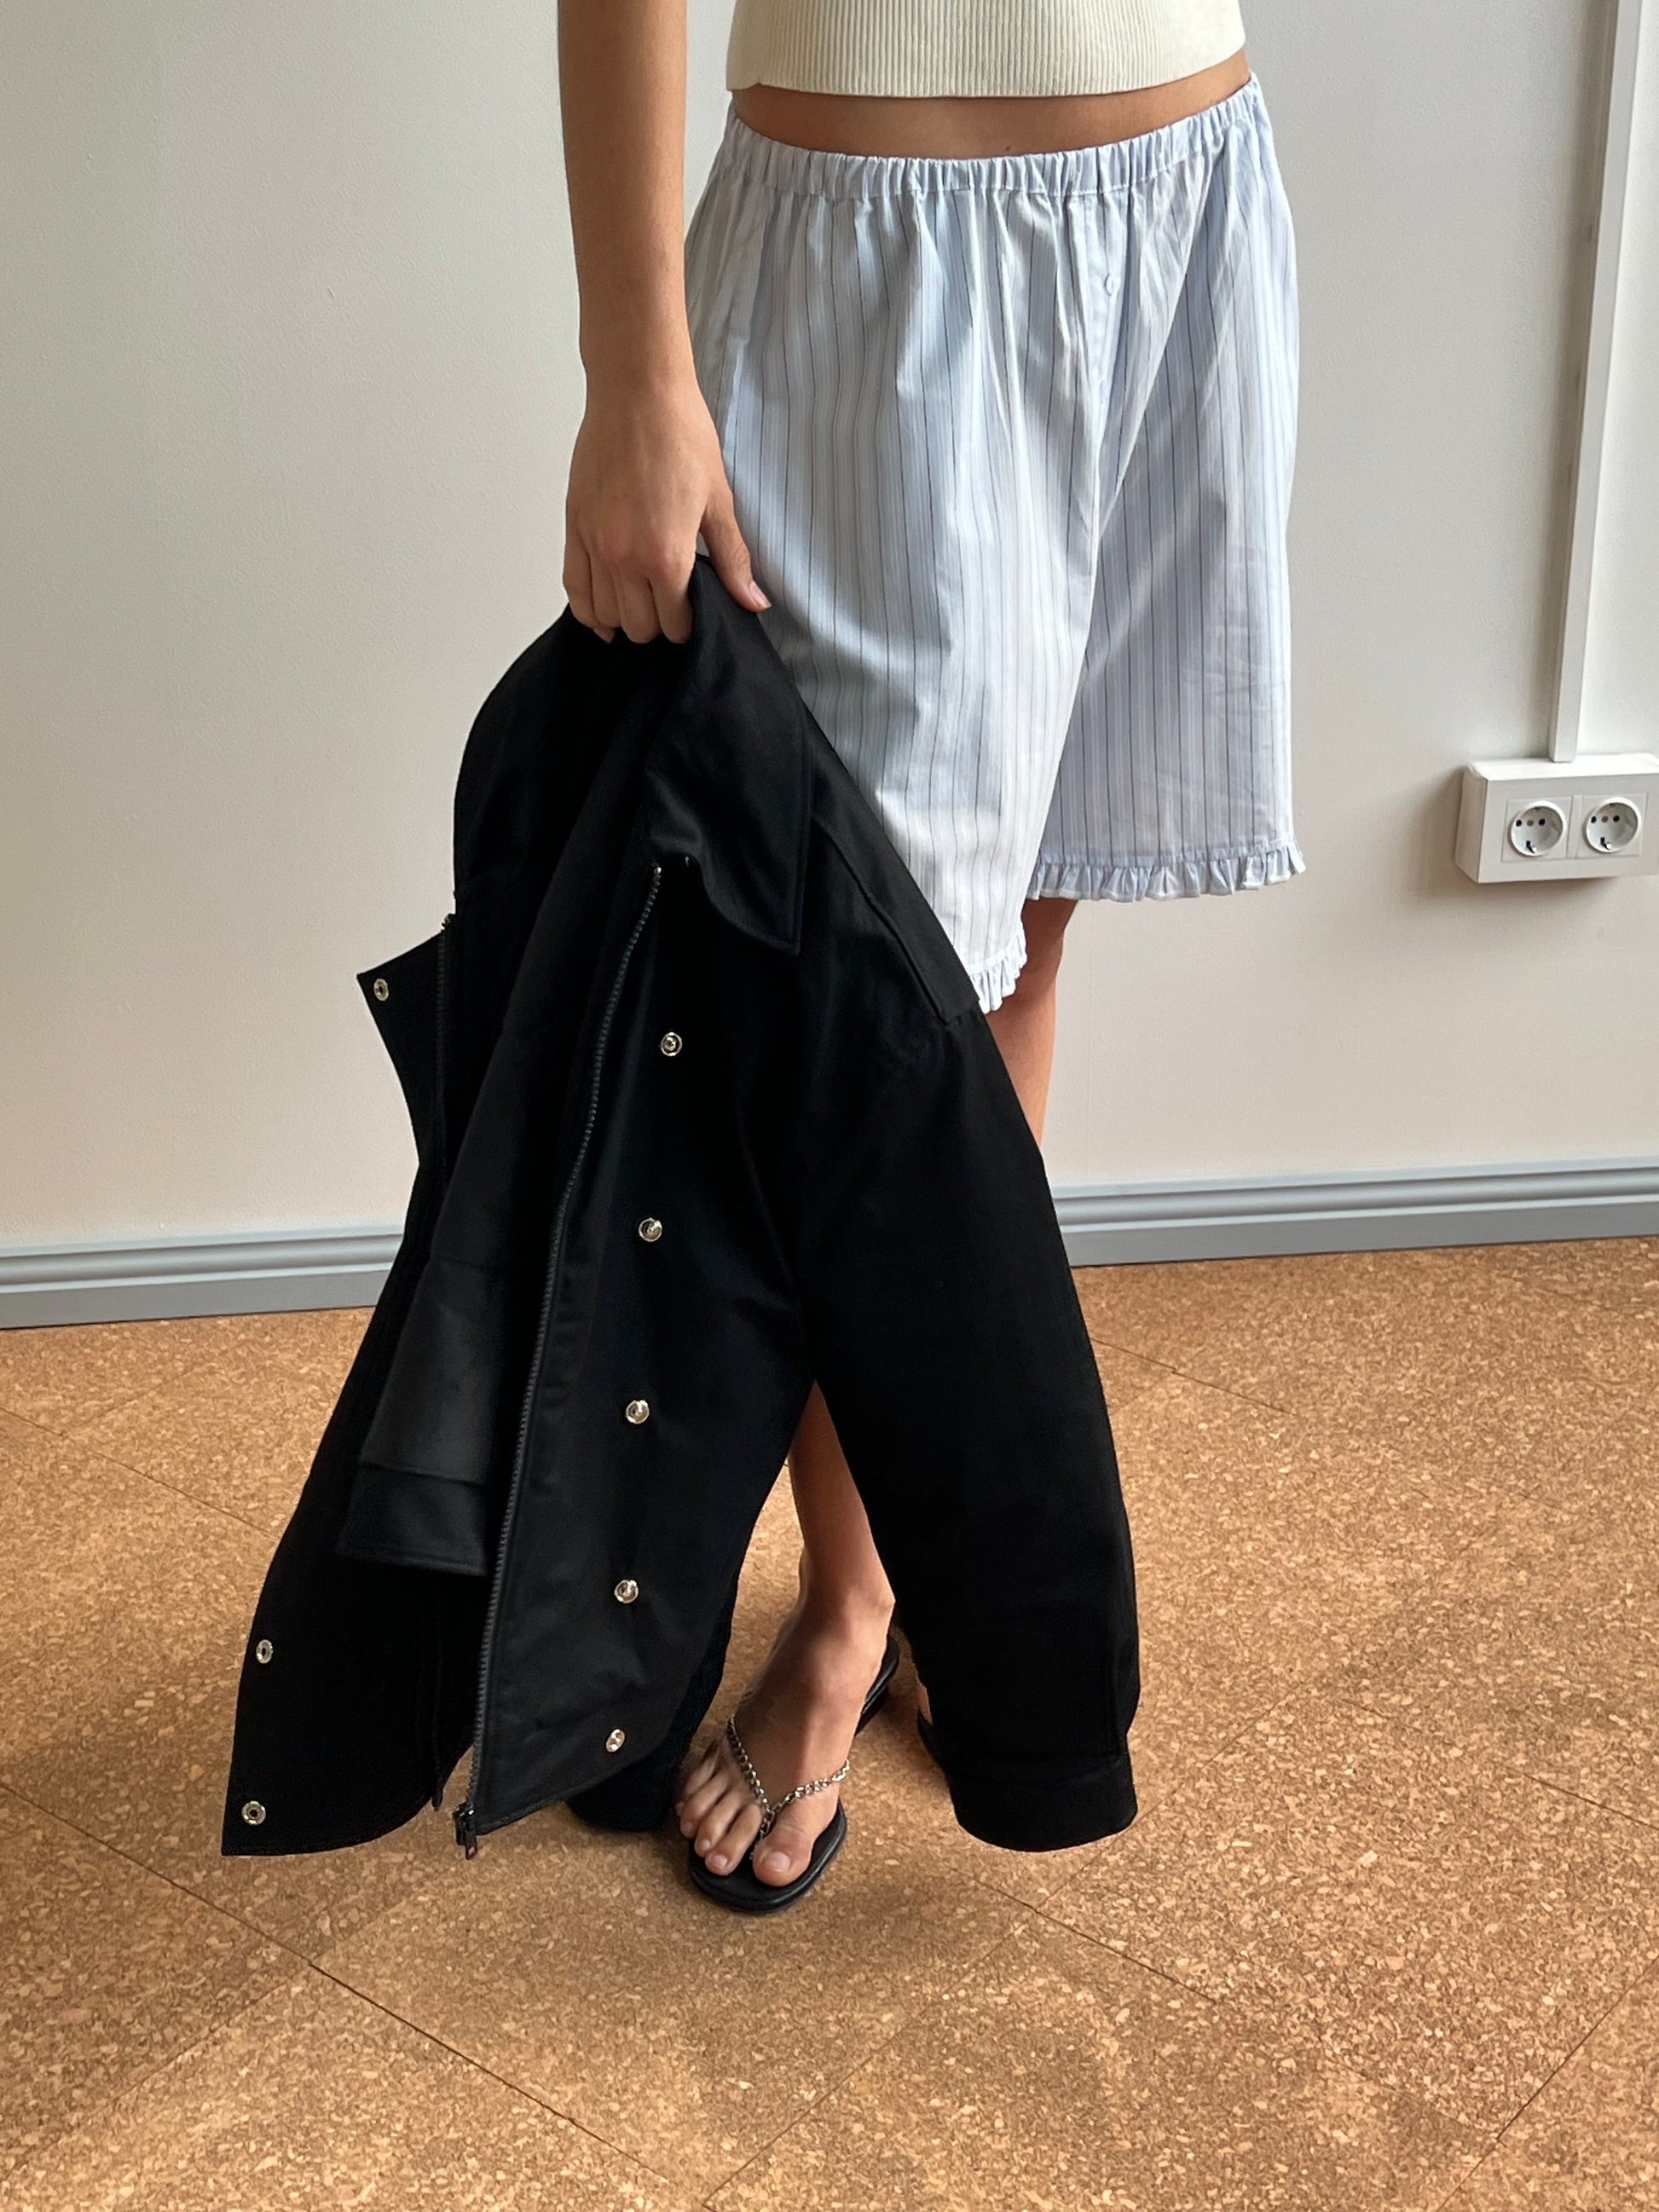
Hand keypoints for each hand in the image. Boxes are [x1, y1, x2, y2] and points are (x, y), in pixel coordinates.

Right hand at [563, 371, 769, 644]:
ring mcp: (594, 544)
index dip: (687, 625)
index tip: (694, 611)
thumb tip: (753, 602)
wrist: (637, 392)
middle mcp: (624, 558)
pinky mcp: (575, 527)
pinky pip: (574, 589)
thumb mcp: (719, 501)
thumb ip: (732, 559)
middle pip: (638, 626)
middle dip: (658, 624)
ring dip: (624, 617)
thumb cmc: (680, 435)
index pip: (674, 624)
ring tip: (641, 603)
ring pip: (604, 615)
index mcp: (665, 556)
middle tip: (671, 604)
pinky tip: (604, 609)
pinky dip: (588, 608)